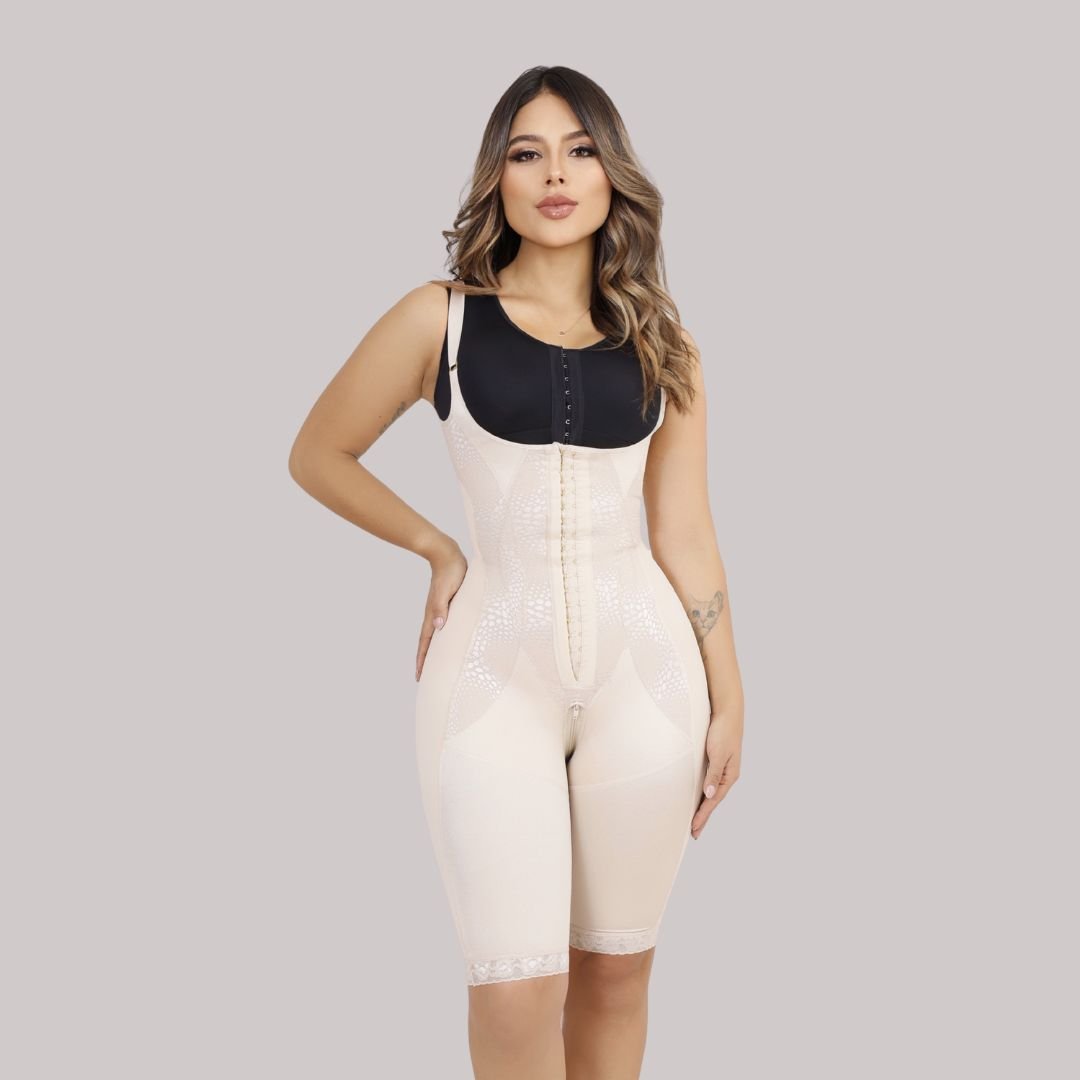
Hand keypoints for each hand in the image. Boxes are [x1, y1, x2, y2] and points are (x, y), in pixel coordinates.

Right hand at [415, 537, 467, 681]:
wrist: (447, 554)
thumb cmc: (450, 572)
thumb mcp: (447, 590)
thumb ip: (442, 606)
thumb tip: (438, 625)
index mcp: (433, 614)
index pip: (426, 643)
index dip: (422, 660)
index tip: (420, 676)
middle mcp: (435, 615)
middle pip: (428, 643)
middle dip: (426, 661)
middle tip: (426, 678)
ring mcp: (441, 610)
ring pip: (436, 636)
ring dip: (434, 650)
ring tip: (436, 665)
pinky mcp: (448, 605)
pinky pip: (444, 626)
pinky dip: (444, 637)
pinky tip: (450, 640)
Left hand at [690, 707, 742, 838]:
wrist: (727, 711)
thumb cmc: (724, 730)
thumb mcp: (718, 753)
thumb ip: (714, 774)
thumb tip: (709, 794)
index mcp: (730, 775)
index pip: (713, 800)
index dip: (703, 815)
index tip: (694, 828)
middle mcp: (726, 775)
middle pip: (713, 800)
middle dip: (703, 816)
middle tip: (694, 833)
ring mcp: (721, 769)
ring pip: (710, 792)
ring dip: (703, 806)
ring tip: (695, 820)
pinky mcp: (715, 761)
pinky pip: (708, 782)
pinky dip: (702, 793)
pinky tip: (699, 797)